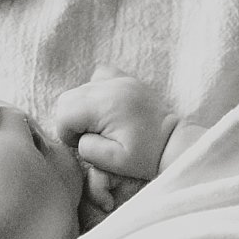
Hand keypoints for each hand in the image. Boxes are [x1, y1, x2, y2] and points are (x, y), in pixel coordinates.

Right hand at [52, 65, 180, 213]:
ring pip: (80, 88)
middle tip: (91, 136)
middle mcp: (111, 86)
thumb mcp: (114, 161)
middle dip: (71, 120)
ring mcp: (120, 79)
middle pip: (67, 98)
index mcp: (106, 105)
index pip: (63, 112)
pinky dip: (95, 92)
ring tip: (100, 125)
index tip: (84, 143)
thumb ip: (88, 148)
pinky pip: (99, 77)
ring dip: (82, 108)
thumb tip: (79, 136)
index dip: (67, 133)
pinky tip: (106, 109)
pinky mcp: (127, 79)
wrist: (175, 144)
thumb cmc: (146, 156)